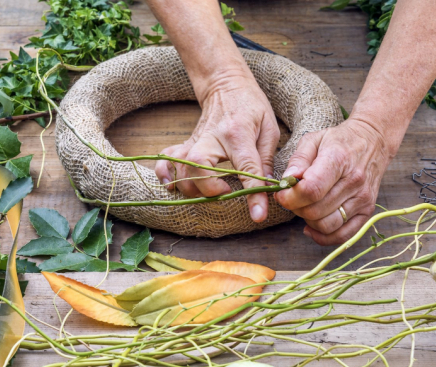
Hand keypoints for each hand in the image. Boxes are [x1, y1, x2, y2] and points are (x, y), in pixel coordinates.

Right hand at [155, 69, 279, 221]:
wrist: (225, 83)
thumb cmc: (252, 106)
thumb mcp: (269, 129)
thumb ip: (267, 160)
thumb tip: (268, 188)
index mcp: (238, 134)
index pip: (245, 168)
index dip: (252, 194)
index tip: (258, 214)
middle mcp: (211, 138)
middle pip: (198, 168)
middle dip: (210, 188)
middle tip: (226, 191)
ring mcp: (195, 141)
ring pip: (182, 170)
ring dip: (194, 188)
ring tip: (213, 189)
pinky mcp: (185, 144)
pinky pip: (166, 162)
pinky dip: (166, 176)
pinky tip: (175, 185)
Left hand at [275, 119, 397, 245]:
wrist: (373, 140)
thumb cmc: (339, 141)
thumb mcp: (314, 140)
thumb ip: (298, 160)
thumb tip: (286, 182)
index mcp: (338, 159)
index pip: (311, 190)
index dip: (290, 197)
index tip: (281, 194)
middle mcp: (354, 181)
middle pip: (316, 210)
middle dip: (296, 208)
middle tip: (292, 198)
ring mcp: (363, 198)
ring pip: (326, 225)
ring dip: (308, 221)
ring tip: (305, 206)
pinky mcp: (368, 210)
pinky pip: (343, 235)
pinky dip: (323, 237)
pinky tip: (312, 227)